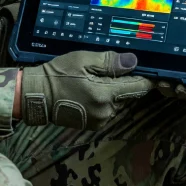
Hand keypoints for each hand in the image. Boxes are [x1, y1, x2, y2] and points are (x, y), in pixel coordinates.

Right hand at [19, 51, 153, 129]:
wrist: (37, 96)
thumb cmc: (58, 74)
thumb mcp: (83, 60)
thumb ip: (109, 62)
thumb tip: (133, 62)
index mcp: (105, 94)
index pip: (138, 87)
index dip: (147, 78)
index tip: (149, 69)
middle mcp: (106, 111)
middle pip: (128, 94)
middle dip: (122, 82)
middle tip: (104, 71)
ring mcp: (100, 120)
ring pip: (117, 102)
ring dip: (112, 92)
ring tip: (93, 81)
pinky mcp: (93, 125)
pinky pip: (107, 109)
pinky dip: (103, 100)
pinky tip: (89, 92)